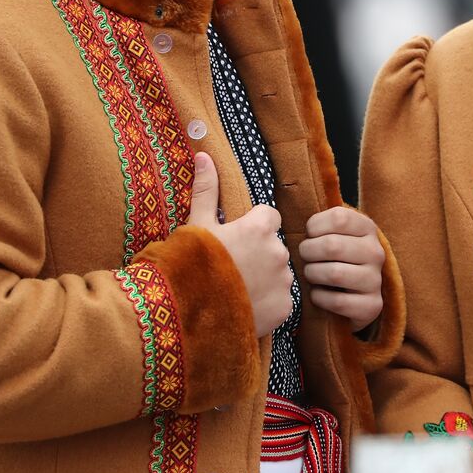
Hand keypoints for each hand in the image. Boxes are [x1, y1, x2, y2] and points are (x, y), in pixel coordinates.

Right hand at [186, 152, 292, 337]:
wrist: (187, 315)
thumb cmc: (189, 265)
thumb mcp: (196, 225)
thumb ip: (206, 190)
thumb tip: (204, 156)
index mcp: (260, 227)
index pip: (268, 216)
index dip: (251, 226)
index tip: (234, 238)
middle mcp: (278, 251)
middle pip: (273, 245)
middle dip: (258, 253)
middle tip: (231, 268)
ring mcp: (284, 281)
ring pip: (279, 273)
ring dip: (264, 278)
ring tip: (235, 290)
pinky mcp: (285, 308)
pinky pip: (280, 299)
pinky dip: (266, 302)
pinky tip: (243, 307)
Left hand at [298, 207, 384, 330]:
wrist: (354, 294)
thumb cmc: (332, 257)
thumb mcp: (331, 233)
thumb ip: (317, 222)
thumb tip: (275, 213)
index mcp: (367, 228)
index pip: (339, 218)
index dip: (315, 226)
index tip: (309, 235)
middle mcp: (376, 252)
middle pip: (333, 246)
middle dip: (308, 252)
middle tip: (303, 257)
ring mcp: (375, 280)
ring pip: (334, 274)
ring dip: (313, 275)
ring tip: (310, 274)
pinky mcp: (372, 305)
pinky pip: (338, 301)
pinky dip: (320, 298)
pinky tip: (317, 294)